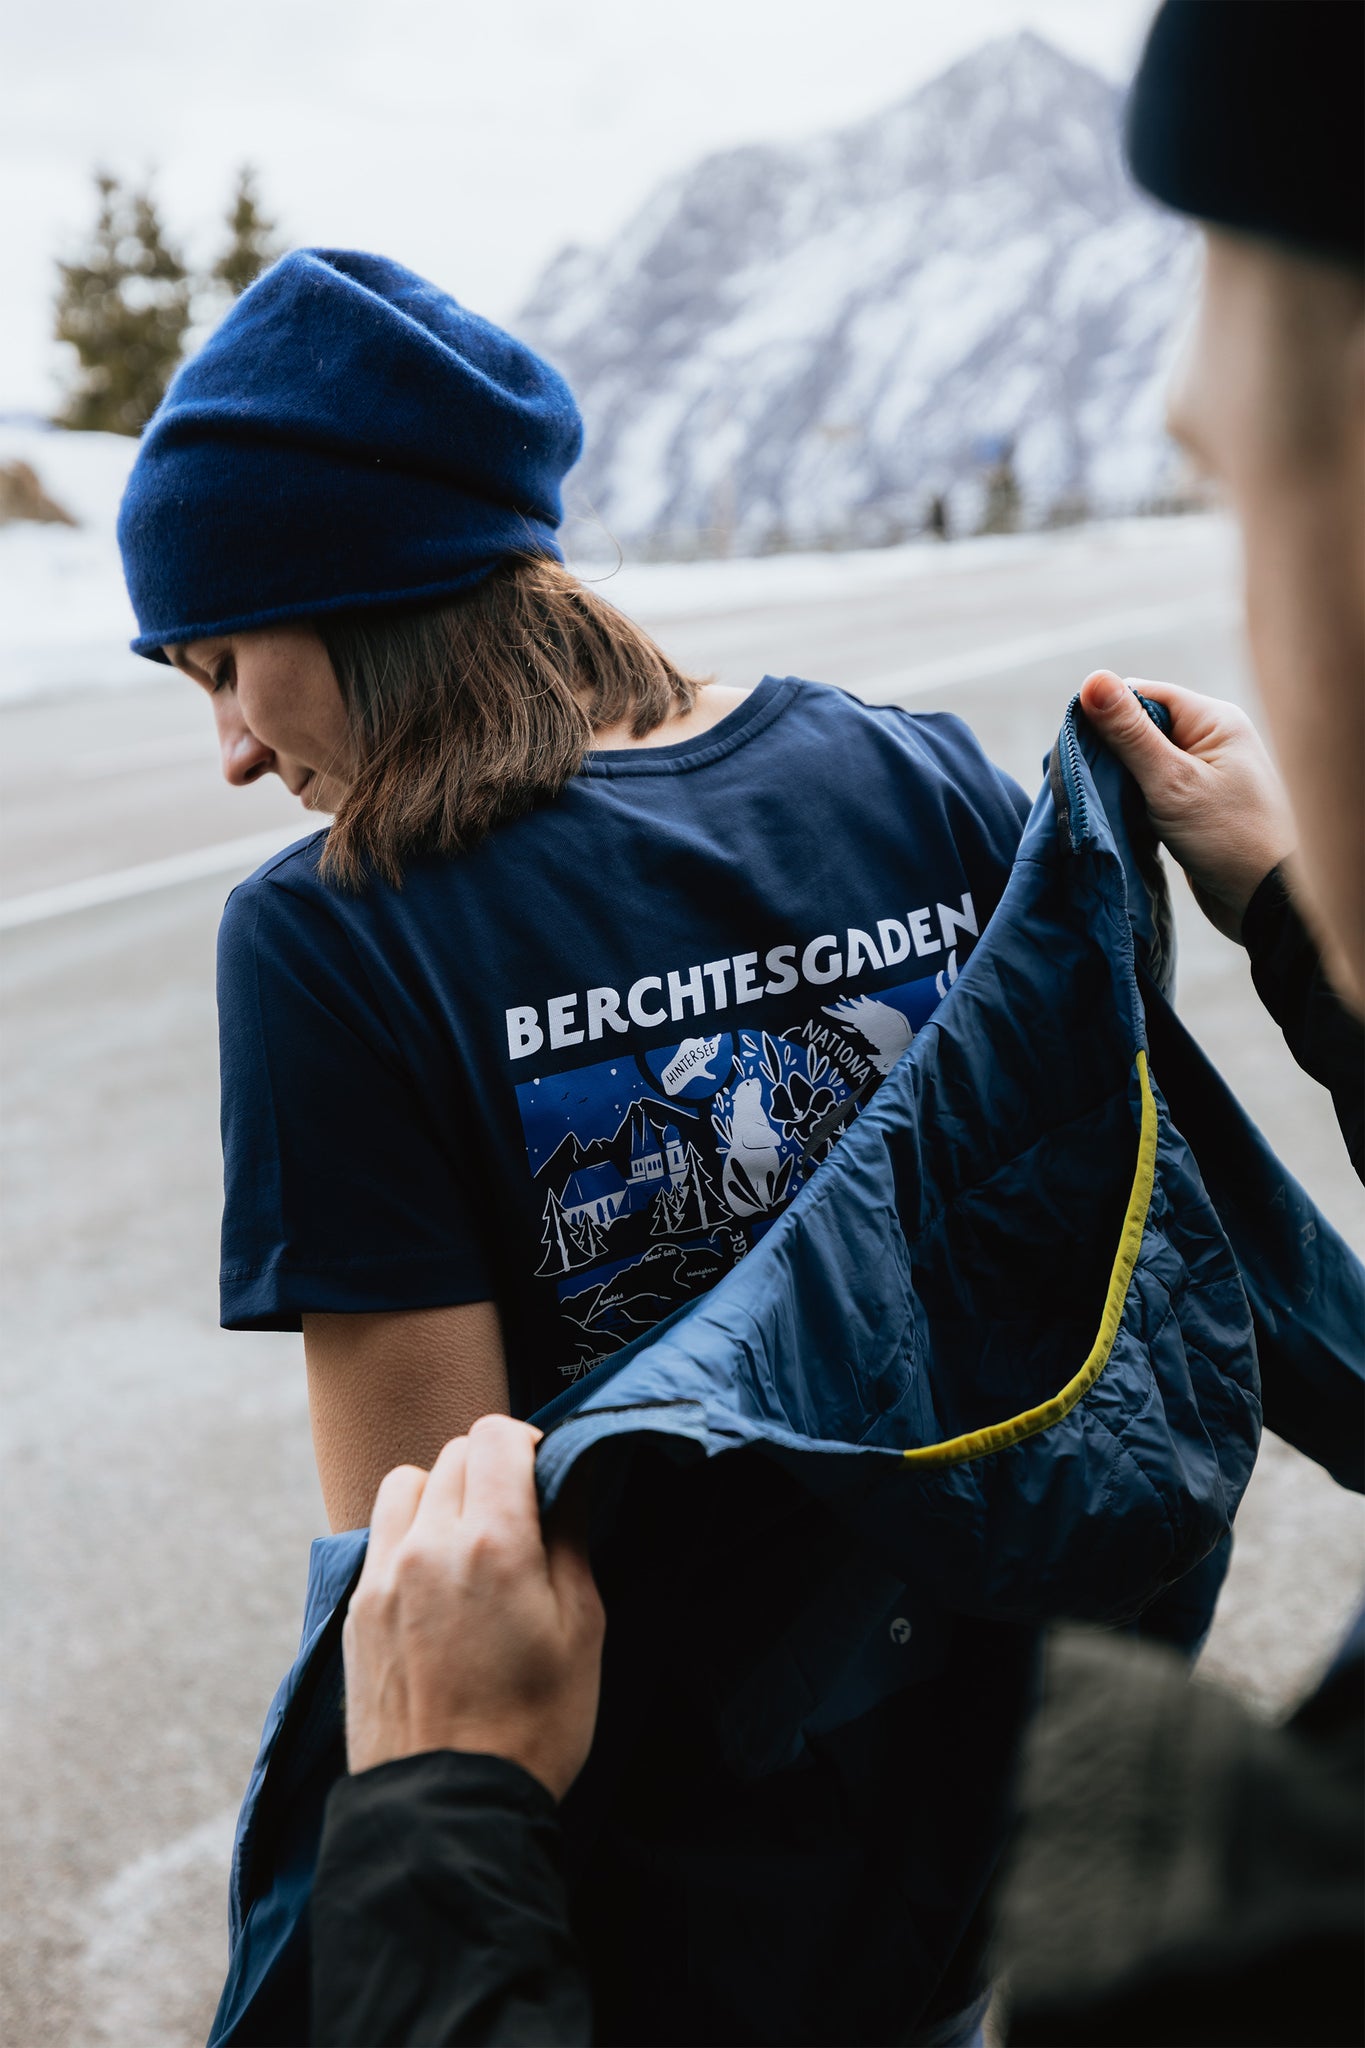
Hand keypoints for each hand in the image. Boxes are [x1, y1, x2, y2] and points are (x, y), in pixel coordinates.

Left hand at [342, 1414, 604, 1799]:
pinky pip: (380, 1535)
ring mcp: (383, 1575)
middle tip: (518, 1517)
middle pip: (455, 1453)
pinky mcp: (356, 1609)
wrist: (448, 1809)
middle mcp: (428, 1544)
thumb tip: (566, 1477)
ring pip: (407, 1482)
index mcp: (494, 1542)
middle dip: (491, 1469)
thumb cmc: (533, 1726)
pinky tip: (435, 1579)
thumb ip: (571, 1538)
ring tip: (468, 1540)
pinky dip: (408, 1533)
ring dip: (441, 1491)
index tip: (543, 1476)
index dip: (527, 1443)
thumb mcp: (582, 1629)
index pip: (496, 1435)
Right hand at [1078, 671, 1297, 940]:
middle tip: (1082, 780)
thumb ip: (1129, 733)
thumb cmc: (1228, 837)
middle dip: (1108, 751)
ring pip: (1141, 762)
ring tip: (1096, 801)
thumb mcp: (1171, 782)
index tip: (1075, 747)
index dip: (1105, 716)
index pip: (1142, 695)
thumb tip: (1093, 679)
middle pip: (1139, 727)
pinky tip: (1115, 817)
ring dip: (1117, 780)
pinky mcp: (1193, 805)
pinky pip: (1150, 790)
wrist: (1267, 903)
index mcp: (1213, 720)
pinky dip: (1130, 800)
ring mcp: (1203, 773)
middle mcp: (1211, 739)